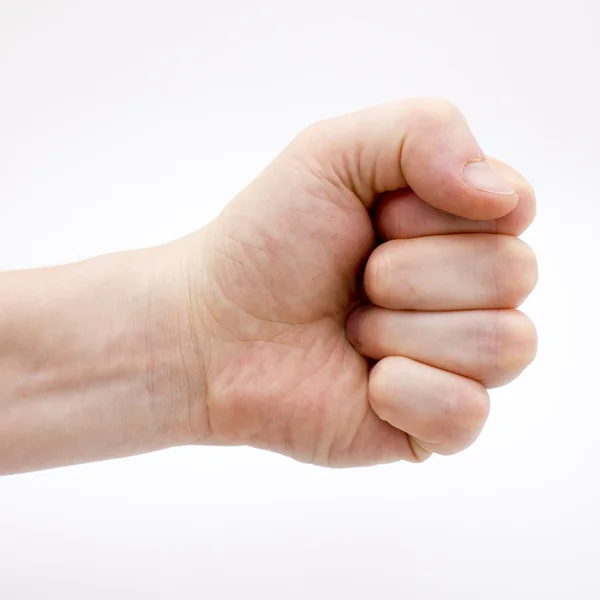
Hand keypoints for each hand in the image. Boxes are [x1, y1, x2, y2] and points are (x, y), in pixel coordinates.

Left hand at [174, 98, 537, 465]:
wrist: (212, 329)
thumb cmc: (268, 241)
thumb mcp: (331, 153)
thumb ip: (425, 131)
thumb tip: (504, 200)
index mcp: (452, 226)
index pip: (514, 208)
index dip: (437, 215)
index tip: (375, 221)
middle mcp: (465, 292)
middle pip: (512, 274)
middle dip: (409, 273)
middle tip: (353, 283)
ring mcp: (455, 361)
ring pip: (502, 344)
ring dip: (403, 331)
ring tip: (351, 330)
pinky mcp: (435, 424)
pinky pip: (468, 412)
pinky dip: (404, 393)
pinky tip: (363, 383)